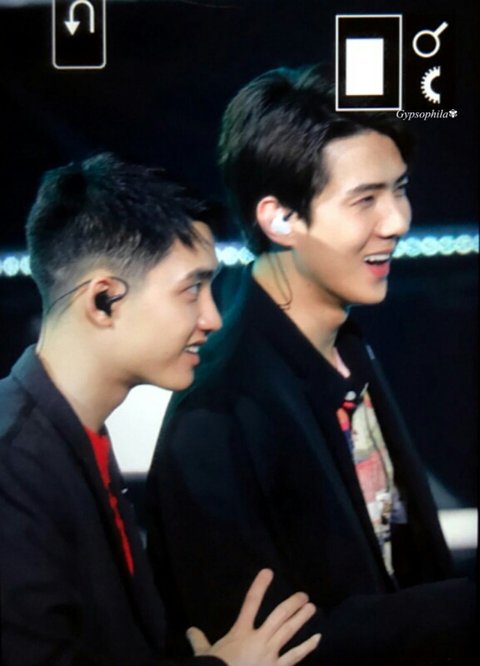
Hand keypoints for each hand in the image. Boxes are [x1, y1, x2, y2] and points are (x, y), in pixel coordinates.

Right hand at [187, 569, 320, 665]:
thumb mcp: (205, 654)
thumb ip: (199, 641)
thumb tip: (190, 630)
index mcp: (240, 632)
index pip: (251, 602)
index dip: (260, 586)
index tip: (268, 571)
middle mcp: (259, 639)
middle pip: (279, 616)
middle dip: (292, 603)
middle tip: (303, 595)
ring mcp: (270, 654)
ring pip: (289, 632)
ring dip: (302, 619)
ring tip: (312, 608)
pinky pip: (295, 657)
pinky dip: (307, 647)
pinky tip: (317, 639)